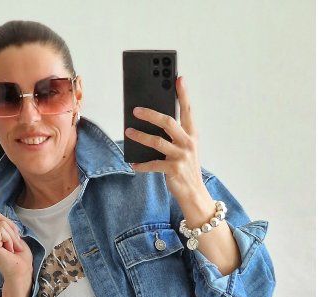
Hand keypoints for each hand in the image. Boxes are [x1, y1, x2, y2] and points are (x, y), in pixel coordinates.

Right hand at [0, 183, 32, 284]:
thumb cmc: (20, 259)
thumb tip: (2, 217)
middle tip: (13, 246)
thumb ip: (8, 227)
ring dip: (12, 235)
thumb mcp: (16, 238)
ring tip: (11, 249)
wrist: (21, 274)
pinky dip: (10, 239)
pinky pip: (2, 229)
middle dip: (12, 229)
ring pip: (1, 222)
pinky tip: (8, 250)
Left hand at [124, 75, 209, 210]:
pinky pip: (152, 164)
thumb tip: (151, 122)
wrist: (194, 194)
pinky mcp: (173, 170)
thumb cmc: (186, 168)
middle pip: (168, 122)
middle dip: (151, 114)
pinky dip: (141, 164)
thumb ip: (173, 135)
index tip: (178, 78)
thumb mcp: (184, 149)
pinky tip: (133, 163)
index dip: (183, 94)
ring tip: (128, 131)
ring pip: (156, 142)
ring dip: (140, 136)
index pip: (187, 110)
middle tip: (136, 109)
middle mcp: (188, 143)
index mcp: (191, 134)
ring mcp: (181, 156)